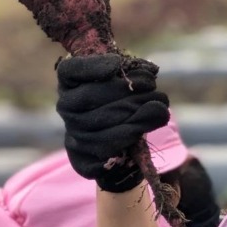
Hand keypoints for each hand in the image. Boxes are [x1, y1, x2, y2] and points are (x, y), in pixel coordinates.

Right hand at [55, 53, 169, 192]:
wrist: (116, 143)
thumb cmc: (120, 101)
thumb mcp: (122, 79)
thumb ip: (131, 72)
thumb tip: (151, 73)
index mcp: (69, 83)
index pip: (70, 71)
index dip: (91, 66)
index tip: (116, 64)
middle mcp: (66, 109)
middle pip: (91, 96)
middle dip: (126, 91)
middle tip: (152, 87)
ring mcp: (73, 136)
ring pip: (103, 125)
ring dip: (136, 116)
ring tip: (160, 108)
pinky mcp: (84, 161)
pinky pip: (108, 151)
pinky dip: (130, 138)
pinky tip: (145, 130)